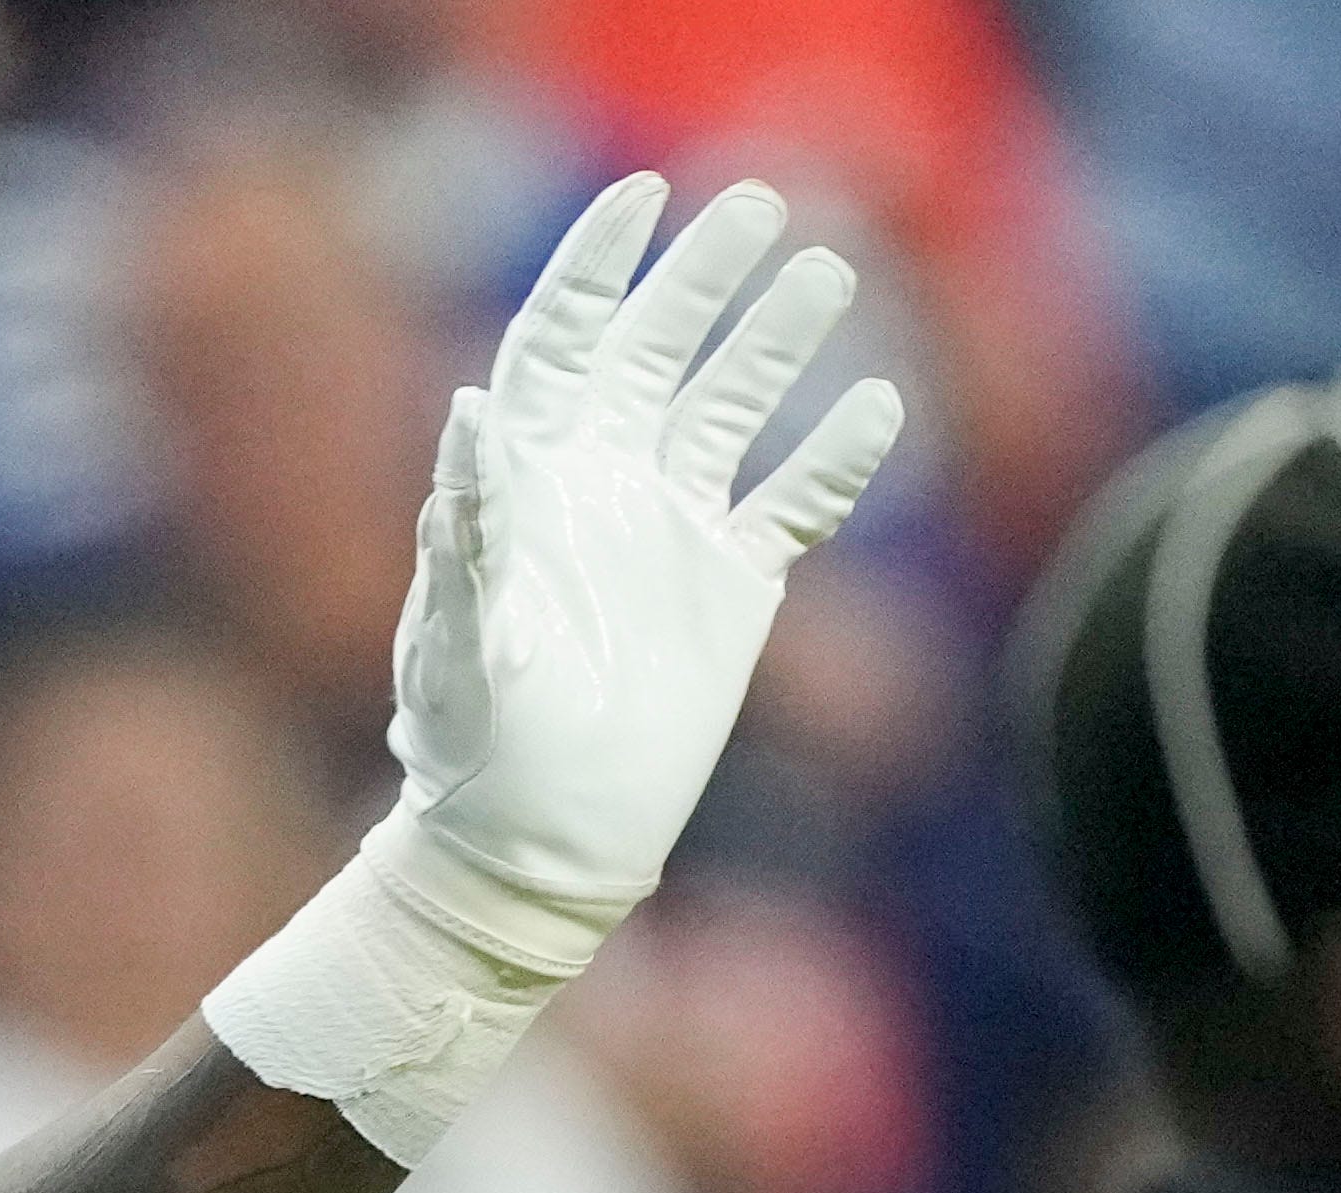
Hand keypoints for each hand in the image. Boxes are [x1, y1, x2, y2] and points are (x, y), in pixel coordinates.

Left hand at [385, 175, 904, 930]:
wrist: (533, 848)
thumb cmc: (472, 749)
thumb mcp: (460, 635)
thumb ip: (470, 523)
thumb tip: (472, 407)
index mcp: (528, 478)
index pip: (563, 338)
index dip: (596, 262)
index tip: (639, 197)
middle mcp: (602, 484)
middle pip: (661, 347)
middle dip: (706, 275)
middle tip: (764, 204)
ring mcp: (671, 531)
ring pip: (735, 405)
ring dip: (778, 341)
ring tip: (830, 271)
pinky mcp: (732, 589)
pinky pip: (796, 502)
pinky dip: (837, 459)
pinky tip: (879, 406)